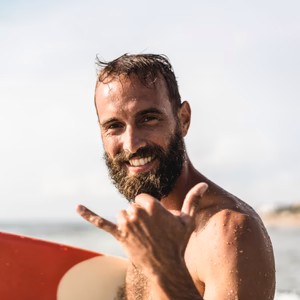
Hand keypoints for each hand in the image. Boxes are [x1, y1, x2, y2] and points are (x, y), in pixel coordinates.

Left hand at [76, 182, 207, 276]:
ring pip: (122, 215)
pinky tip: (78, 207)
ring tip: (140, 236)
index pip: (142, 198)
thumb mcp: (187, 219)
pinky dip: (88, 214)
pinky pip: (101, 222)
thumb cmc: (177, 242)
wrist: (166, 266)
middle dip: (140, 216)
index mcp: (151, 205)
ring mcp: (126, 223)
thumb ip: (193, 199)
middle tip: (150, 231)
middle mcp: (137, 211)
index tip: (156, 221)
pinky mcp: (118, 234)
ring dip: (129, 223)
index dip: (150, 209)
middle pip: (132, 206)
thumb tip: (204, 184)